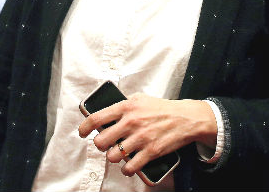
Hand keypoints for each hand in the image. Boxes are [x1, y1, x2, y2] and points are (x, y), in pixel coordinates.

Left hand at [78, 94, 215, 177]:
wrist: (186, 118)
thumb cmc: (162, 108)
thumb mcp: (140, 99)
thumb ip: (123, 106)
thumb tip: (105, 114)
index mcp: (127, 107)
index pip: (96, 118)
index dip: (84, 127)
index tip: (82, 132)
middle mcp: (131, 122)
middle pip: (101, 141)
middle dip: (100, 146)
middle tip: (105, 145)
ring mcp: (141, 138)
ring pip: (113, 156)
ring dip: (113, 157)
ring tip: (118, 154)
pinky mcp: (151, 151)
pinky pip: (130, 167)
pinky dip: (127, 169)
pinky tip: (128, 165)